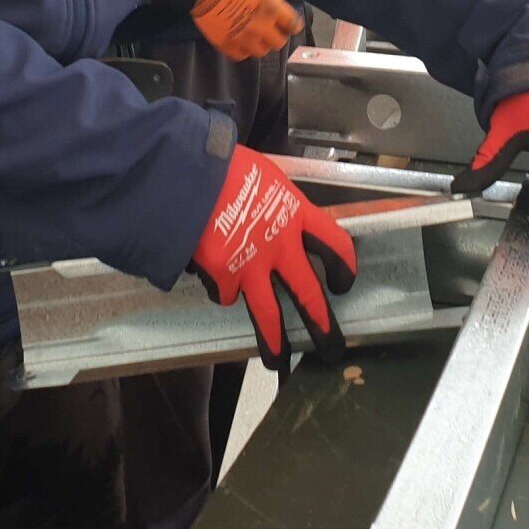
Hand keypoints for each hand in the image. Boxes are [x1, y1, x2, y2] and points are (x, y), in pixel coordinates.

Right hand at [191, 147, 358, 370]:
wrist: (183, 174)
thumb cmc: (223, 166)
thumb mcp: (265, 176)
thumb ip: (277, 204)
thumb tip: (277, 219)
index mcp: (296, 213)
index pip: (336, 245)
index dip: (345, 267)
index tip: (344, 283)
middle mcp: (279, 245)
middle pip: (308, 293)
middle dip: (321, 324)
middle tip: (331, 347)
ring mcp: (250, 265)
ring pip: (268, 314)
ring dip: (275, 341)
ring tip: (279, 362)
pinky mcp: (221, 276)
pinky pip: (225, 294)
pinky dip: (223, 292)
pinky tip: (215, 280)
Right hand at [193, 0, 302, 59]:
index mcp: (273, 9)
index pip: (293, 25)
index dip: (293, 23)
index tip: (290, 22)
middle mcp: (261, 27)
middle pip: (279, 42)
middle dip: (279, 35)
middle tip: (273, 28)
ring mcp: (243, 38)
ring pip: (261, 52)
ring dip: (262, 44)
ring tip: (256, 35)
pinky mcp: (226, 44)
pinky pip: (241, 56)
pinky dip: (243, 50)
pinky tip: (241, 40)